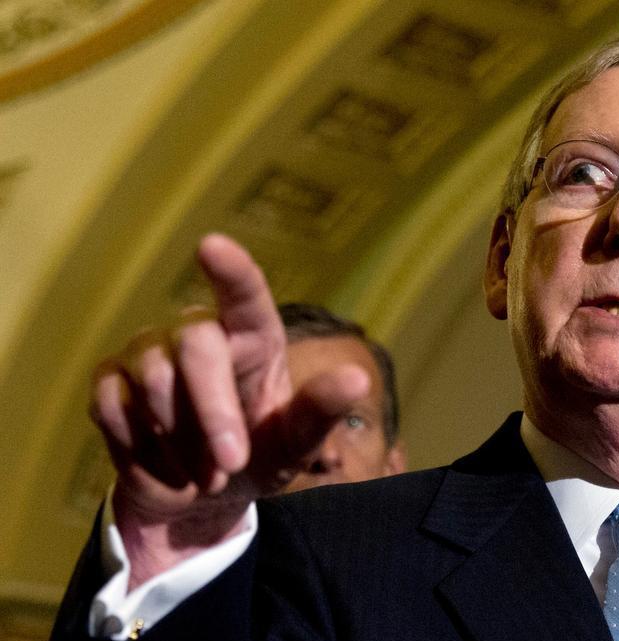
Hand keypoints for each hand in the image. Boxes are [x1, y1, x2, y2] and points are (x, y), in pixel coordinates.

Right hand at [89, 234, 369, 587]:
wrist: (200, 499)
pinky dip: (146, 451)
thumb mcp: (297, 443)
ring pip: (154, 382)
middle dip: (213, 410)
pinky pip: (116, 409)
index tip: (211, 245)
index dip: (230, 269)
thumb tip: (359, 379)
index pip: (244, 294)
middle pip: (196, 346)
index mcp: (252, 337)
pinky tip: (167, 464)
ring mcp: (147, 352)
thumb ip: (321, 410)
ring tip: (206, 470)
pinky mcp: (110, 381)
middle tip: (231, 464)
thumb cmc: (259, 457)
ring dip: (183, 443)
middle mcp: (197, 332)